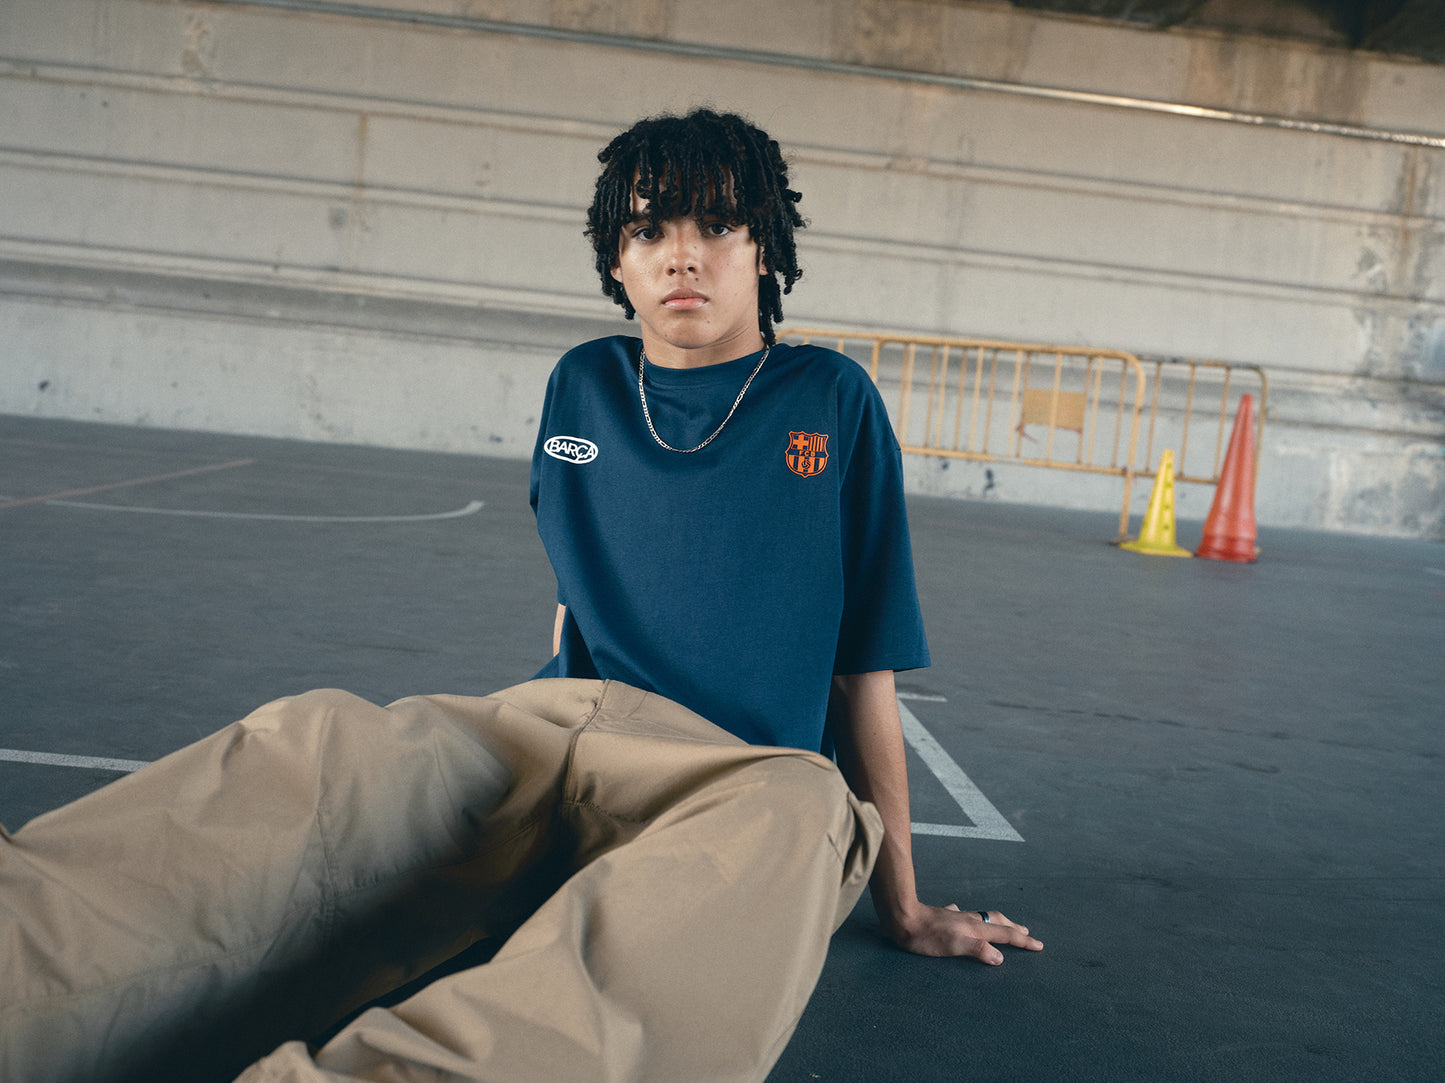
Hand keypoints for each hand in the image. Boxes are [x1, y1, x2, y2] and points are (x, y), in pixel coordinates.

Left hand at [884, 902, 1042, 964]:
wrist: (902, 917)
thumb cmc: (926, 936)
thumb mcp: (954, 946)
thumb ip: (978, 950)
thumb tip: (1000, 957)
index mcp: (974, 928)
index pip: (1004, 935)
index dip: (1022, 941)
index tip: (1039, 945)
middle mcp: (968, 920)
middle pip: (997, 921)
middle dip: (1014, 928)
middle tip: (1026, 932)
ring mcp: (955, 916)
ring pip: (982, 917)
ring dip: (996, 922)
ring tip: (1003, 923)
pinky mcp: (942, 916)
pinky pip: (960, 915)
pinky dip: (968, 917)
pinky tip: (961, 913)